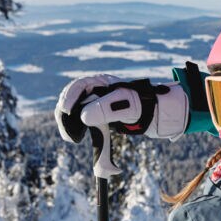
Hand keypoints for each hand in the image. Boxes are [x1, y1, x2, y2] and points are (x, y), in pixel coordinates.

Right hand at [55, 75, 189, 142]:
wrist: (154, 115)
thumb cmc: (142, 106)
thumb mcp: (127, 107)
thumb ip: (107, 110)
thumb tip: (83, 117)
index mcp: (102, 82)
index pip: (79, 85)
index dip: (69, 96)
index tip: (65, 110)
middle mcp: (95, 90)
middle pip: (71, 98)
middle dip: (65, 113)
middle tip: (68, 132)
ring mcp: (94, 103)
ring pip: (73, 110)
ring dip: (68, 122)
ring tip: (72, 137)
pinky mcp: (95, 115)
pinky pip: (79, 120)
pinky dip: (75, 127)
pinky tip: (76, 137)